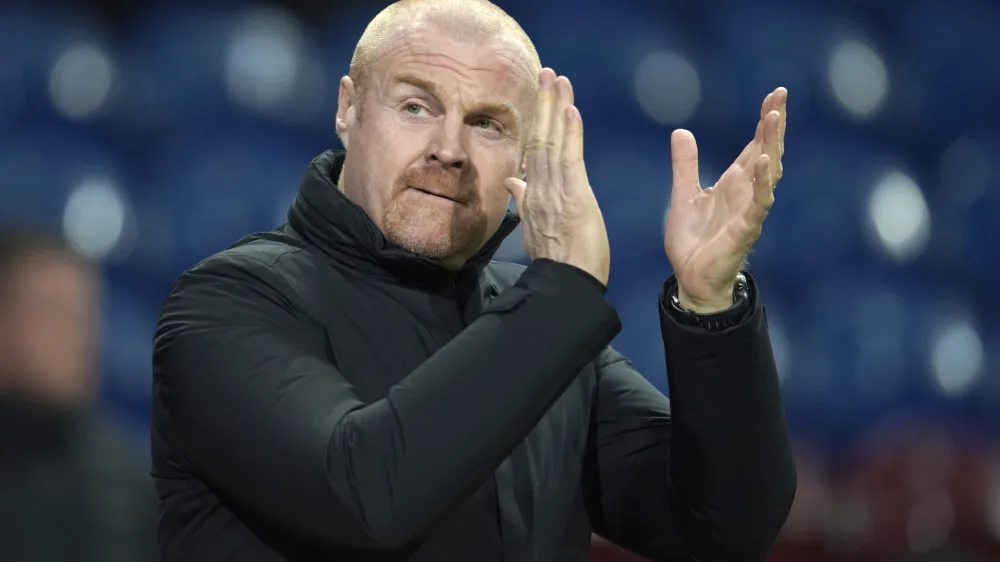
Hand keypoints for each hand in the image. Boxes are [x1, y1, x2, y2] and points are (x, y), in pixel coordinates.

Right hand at [505, 68, 609, 285]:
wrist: (566, 284)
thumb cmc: (558, 261)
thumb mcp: (535, 228)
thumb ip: (523, 200)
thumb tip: (512, 180)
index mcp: (532, 195)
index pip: (534, 150)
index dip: (537, 120)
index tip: (540, 96)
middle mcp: (539, 188)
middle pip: (540, 138)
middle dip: (543, 104)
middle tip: (546, 72)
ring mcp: (554, 191)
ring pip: (552, 141)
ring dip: (555, 108)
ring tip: (557, 79)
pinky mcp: (573, 196)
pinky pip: (570, 158)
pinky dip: (570, 133)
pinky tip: (570, 109)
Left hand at [664, 87, 786, 312]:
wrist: (690, 279)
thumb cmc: (693, 241)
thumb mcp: (683, 194)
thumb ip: (685, 165)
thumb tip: (682, 132)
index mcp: (734, 183)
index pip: (754, 145)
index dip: (764, 121)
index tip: (774, 94)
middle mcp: (746, 193)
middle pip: (766, 152)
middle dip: (774, 125)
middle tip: (780, 96)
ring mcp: (749, 210)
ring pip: (768, 173)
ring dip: (771, 146)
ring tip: (774, 118)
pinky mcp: (745, 229)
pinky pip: (758, 203)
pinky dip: (761, 182)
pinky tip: (762, 162)